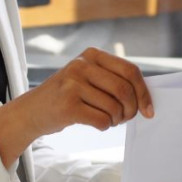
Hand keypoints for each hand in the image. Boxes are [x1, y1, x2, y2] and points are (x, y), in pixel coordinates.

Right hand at [0, 47, 152, 165]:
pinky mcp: (67, 105)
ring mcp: (72, 84)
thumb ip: (113, 79)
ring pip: (114, 108)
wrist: (32, 110)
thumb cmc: (68, 95)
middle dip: (131, 110)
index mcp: (91, 55)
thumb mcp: (87, 77)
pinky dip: (104, 126)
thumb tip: (146, 97)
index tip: (149, 110)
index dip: (144, 92)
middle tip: (126, 118)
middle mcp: (81, 66)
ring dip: (116, 120)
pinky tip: (96, 123)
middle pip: (124, 89)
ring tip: (108, 120)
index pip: (130, 71)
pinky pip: (101, 120)